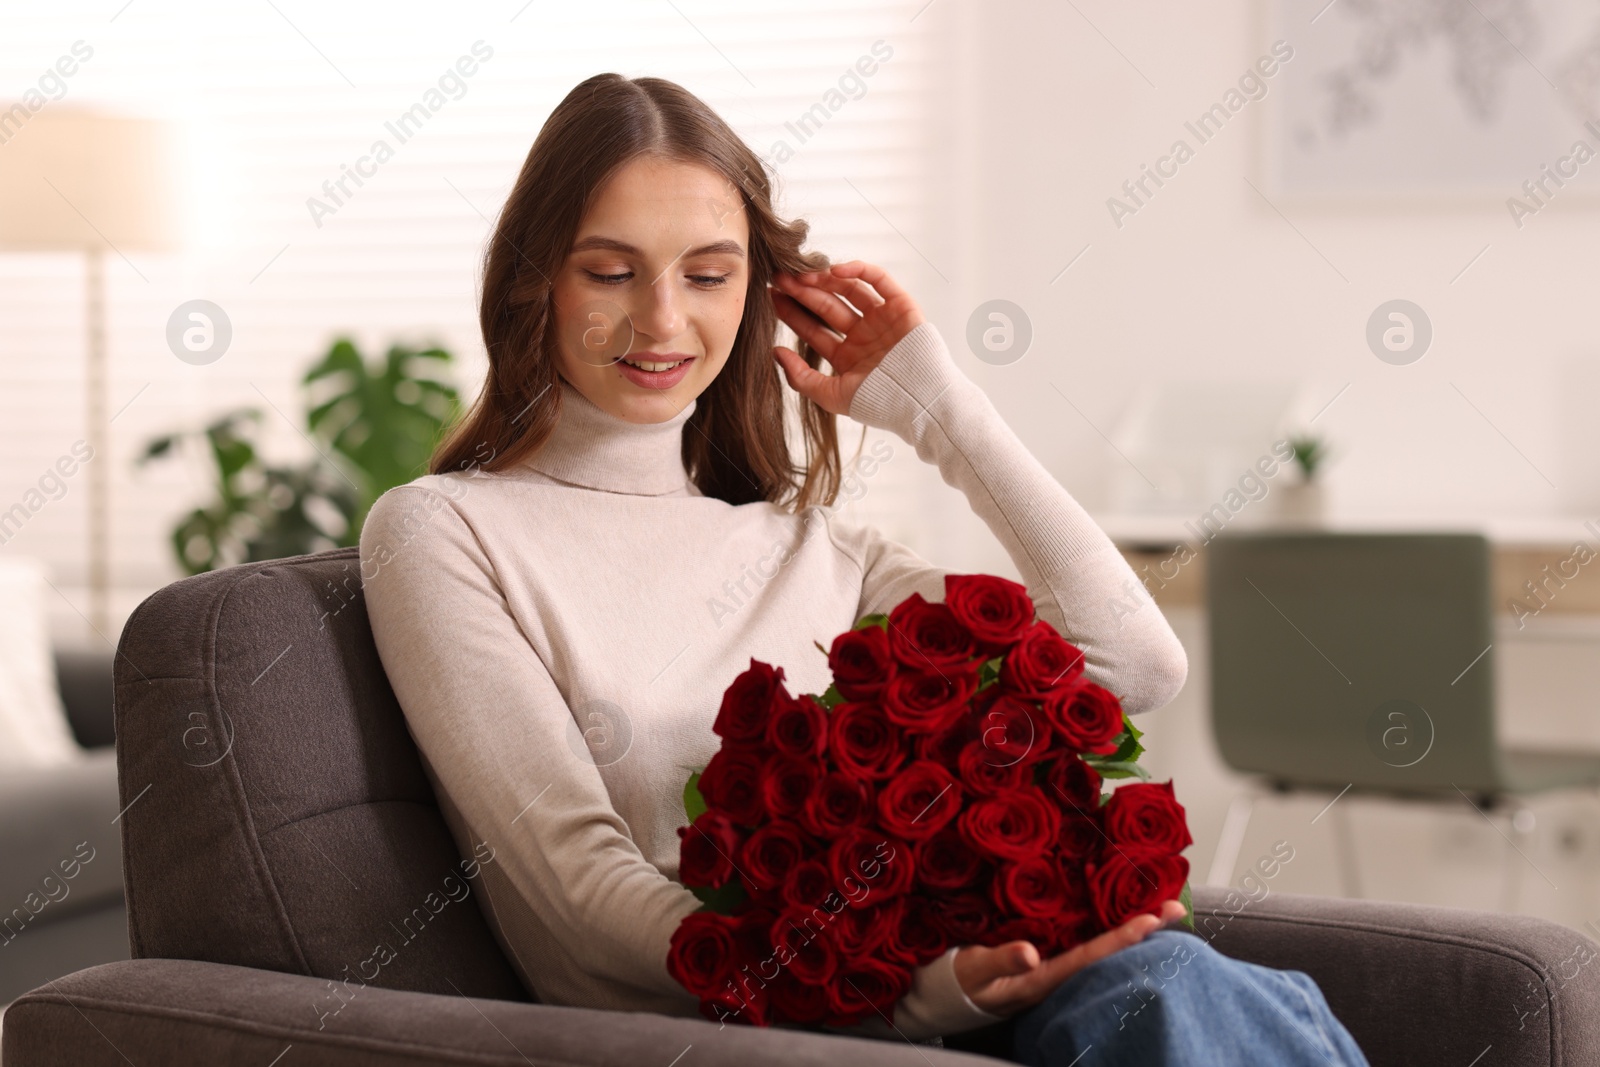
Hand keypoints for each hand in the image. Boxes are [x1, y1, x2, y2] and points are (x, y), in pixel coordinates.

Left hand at [768, 260, 925, 415]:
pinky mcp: (901, 306)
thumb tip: (774, 352)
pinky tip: (835, 271)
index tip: (772, 296)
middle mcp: (863, 335)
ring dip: (825, 280)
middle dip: (803, 292)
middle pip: (827, 306)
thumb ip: (801, 377)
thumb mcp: (832, 396)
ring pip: (849, 290)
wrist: (921, 400)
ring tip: (802, 275)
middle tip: (780, 278)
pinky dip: (859, 270)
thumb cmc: (880, 403)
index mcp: (847, 356)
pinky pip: (879, 280)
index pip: (813, 329)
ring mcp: (882, 319)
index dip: (792, 312)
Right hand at [952, 901, 1187, 1017]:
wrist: (942, 998)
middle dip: (1141, 932)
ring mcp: (1049, 968)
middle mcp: (1054, 975)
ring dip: (1128, 929)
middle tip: (1175, 908)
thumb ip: (999, 962)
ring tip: (1161, 911)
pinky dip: (1105, 929)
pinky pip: (1082, 944)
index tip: (1152, 919)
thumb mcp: (973, 971)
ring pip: (1097, 949)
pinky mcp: (1042, 960)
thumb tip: (1029, 953)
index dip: (1121, 939)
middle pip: (1106, 954)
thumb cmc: (956, 983)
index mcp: (1041, 980)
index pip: (1090, 958)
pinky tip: (1118, 917)